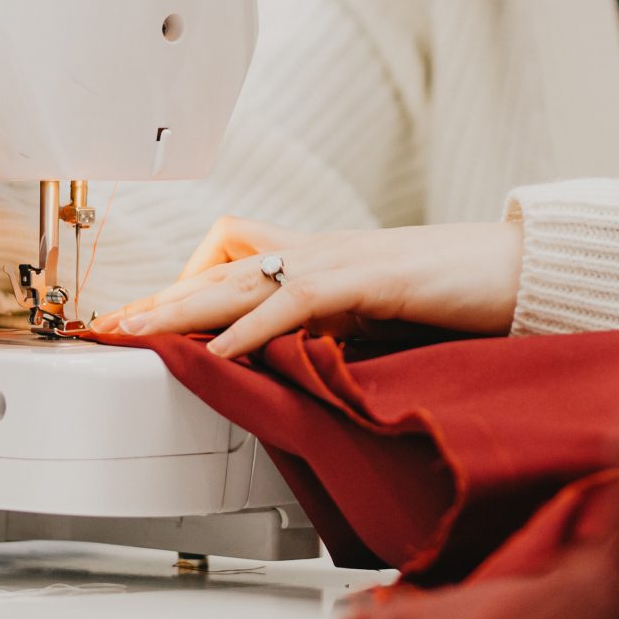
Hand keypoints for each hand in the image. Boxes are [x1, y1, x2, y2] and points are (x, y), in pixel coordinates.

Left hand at [91, 216, 522, 359]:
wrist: (515, 269)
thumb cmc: (452, 296)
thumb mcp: (372, 323)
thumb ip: (325, 336)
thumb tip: (283, 367)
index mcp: (314, 260)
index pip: (228, 268)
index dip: (176, 292)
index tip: (130, 319)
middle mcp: (313, 251)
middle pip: (214, 273)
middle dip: (155, 302)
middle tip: (103, 328)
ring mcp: (335, 260)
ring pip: (236, 281)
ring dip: (177, 309)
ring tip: (131, 334)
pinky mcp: (361, 277)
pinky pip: (291, 302)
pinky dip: (249, 327)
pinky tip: (218, 349)